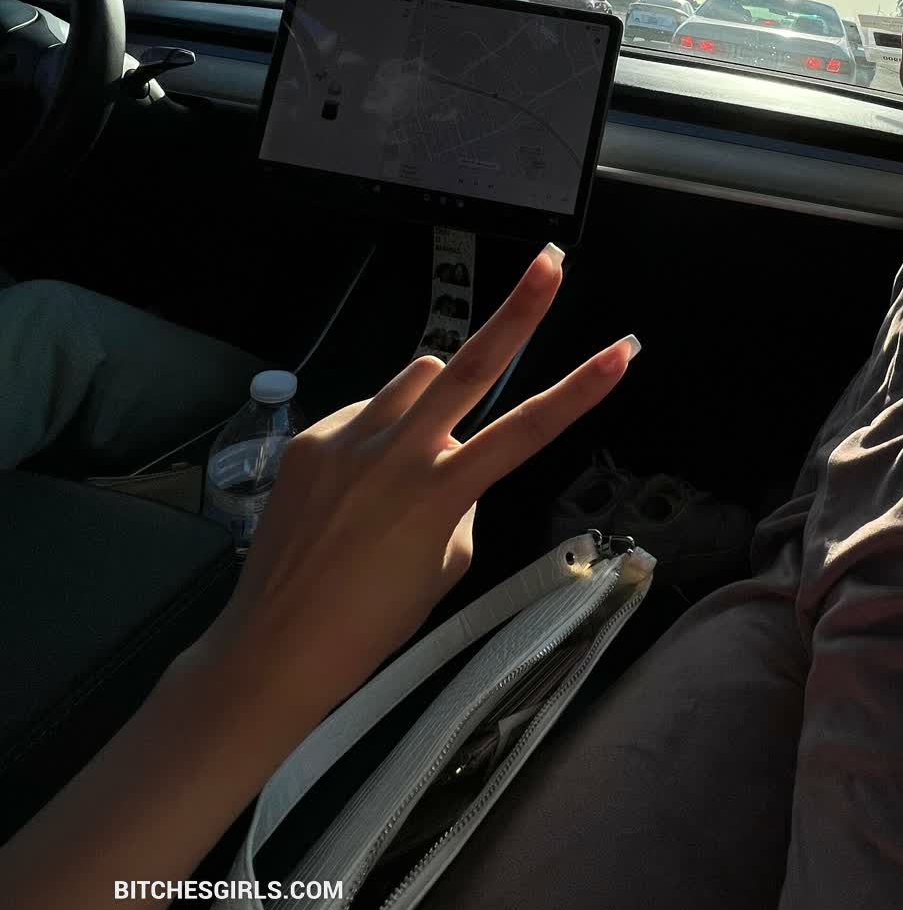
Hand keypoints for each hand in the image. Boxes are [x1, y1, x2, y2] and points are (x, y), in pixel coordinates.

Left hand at [197, 243, 636, 737]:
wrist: (273, 648)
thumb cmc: (374, 624)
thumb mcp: (445, 565)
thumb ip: (460, 501)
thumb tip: (452, 460)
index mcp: (441, 492)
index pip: (530, 429)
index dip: (582, 387)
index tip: (623, 349)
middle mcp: (396, 451)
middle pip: (469, 363)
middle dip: (518, 310)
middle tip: (551, 261)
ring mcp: (346, 438)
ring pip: (414, 381)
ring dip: (431, 399)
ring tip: (408, 459)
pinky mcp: (308, 439)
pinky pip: (363, 413)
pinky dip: (376, 435)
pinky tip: (352, 487)